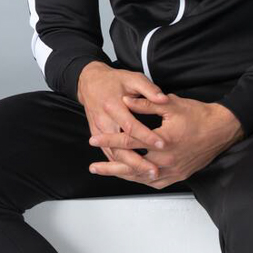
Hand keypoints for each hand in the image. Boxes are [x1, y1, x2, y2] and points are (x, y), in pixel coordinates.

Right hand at [77, 62, 169, 180]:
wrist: (89, 82)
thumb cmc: (113, 80)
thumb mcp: (132, 78)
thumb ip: (148, 89)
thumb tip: (163, 99)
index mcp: (112, 105)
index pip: (130, 125)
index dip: (146, 136)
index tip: (162, 144)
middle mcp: (103, 120)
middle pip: (120, 147)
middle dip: (138, 161)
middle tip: (155, 170)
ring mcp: (98, 130)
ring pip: (113, 154)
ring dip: (130, 167)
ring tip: (148, 174)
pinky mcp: (97, 135)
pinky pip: (108, 153)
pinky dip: (120, 165)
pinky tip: (134, 172)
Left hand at [89, 96, 243, 188]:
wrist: (222, 129)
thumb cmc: (198, 115)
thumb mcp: (170, 105)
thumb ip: (145, 104)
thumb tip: (124, 100)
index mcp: (163, 141)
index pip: (129, 142)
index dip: (109, 141)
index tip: (93, 140)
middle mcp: (167, 160)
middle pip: (132, 166)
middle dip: (110, 167)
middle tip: (93, 167)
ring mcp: (174, 171)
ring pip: (142, 177)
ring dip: (123, 175)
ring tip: (106, 173)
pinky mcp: (179, 176)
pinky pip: (155, 182)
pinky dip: (140, 180)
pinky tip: (129, 177)